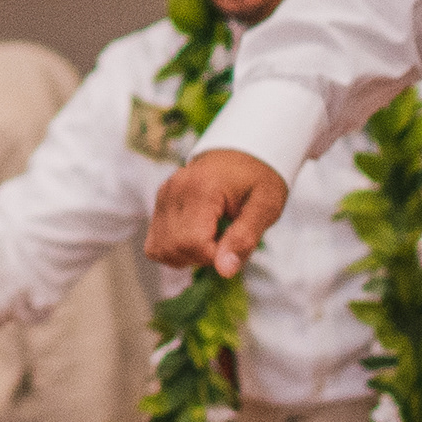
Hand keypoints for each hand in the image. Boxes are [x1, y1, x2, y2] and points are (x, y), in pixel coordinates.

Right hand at [148, 148, 290, 275]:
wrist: (245, 150)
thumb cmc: (260, 177)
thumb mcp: (266, 206)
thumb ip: (245, 238)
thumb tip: (224, 271)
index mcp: (201, 189)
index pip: (193, 243)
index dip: (216, 255)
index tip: (234, 242)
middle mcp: (174, 190)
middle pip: (174, 248)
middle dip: (202, 256)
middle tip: (225, 240)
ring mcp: (163, 195)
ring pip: (160, 249)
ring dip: (187, 256)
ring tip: (211, 238)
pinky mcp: (159, 201)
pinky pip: (155, 243)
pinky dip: (174, 250)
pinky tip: (195, 238)